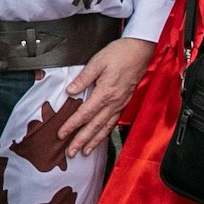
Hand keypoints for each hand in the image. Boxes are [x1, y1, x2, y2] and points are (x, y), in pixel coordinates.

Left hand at [56, 36, 154, 156]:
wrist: (141, 51)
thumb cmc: (120, 54)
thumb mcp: (97, 62)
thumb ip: (83, 78)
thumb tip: (70, 91)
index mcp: (105, 92)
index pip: (85, 114)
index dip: (72, 125)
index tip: (62, 134)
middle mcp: (114, 102)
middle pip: (94, 126)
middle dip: (82, 140)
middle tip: (71, 153)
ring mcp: (120, 103)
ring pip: (105, 127)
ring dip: (94, 141)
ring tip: (85, 152)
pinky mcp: (124, 102)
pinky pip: (113, 122)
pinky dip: (105, 132)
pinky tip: (100, 137)